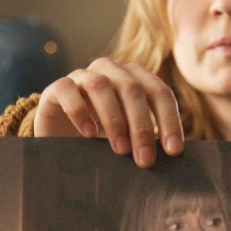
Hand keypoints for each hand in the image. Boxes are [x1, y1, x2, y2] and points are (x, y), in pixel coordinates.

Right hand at [33, 57, 185, 167]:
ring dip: (114, 118)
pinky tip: (88, 134)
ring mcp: (83, 76)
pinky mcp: (57, 87)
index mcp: (135, 78)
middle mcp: (111, 71)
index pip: (159, 93)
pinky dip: (79, 111)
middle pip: (132, 89)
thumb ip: (146, 140)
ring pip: (101, 86)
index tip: (173, 151)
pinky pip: (68, 90)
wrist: (60, 134)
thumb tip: (171, 158)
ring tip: (120, 149)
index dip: (169, 120)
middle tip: (145, 160)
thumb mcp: (128, 137)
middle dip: (141, 126)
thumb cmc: (102, 136)